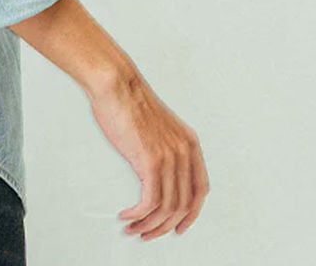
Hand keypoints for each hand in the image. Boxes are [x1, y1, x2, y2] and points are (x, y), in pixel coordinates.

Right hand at [87, 70, 208, 239]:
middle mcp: (183, 151)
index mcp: (188, 142)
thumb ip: (161, 148)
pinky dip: (139, 215)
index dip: (191, 212)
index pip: (199, 189)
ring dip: (149, 224)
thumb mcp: (155, 126)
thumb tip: (152, 172)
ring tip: (134, 228)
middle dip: (164, 225)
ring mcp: (169, 157)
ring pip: (166, 208)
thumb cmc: (127, 99)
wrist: (116, 83)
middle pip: (182, 204)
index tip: (179, 224)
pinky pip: (150, 202)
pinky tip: (128, 215)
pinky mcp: (150, 161)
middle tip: (149, 232)